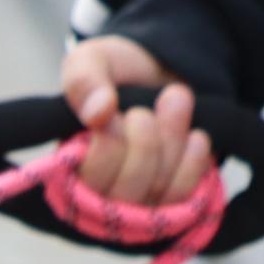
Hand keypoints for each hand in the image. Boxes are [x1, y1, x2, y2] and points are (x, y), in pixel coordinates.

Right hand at [60, 34, 212, 209]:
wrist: (161, 72)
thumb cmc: (119, 72)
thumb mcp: (93, 61)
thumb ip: (84, 80)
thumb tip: (98, 113)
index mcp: (68, 166)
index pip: (87, 180)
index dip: (109, 146)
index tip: (115, 110)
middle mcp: (97, 194)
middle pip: (123, 193)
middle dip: (145, 142)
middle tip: (152, 105)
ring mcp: (135, 203)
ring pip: (155, 191)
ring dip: (172, 141)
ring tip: (177, 99)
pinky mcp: (168, 202)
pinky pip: (182, 194)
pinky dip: (193, 161)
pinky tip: (195, 135)